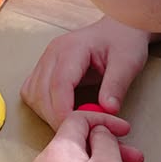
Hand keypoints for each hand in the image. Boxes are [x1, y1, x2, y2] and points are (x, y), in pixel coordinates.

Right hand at [22, 16, 149, 145]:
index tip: (76, 128)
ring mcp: (44, 60)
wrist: (119, 29)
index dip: (63, 110)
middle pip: (40, 92)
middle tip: (78, 133)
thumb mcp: (128, 62)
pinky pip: (32, 91)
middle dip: (55, 116)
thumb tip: (108, 110)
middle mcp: (51, 53)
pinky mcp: (43, 68)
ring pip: (32, 94)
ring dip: (46, 113)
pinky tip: (60, 112)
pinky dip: (41, 106)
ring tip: (70, 123)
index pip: (58, 84)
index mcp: (71, 49)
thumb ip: (117, 85)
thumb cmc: (124, 42)